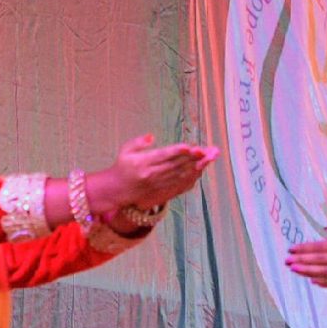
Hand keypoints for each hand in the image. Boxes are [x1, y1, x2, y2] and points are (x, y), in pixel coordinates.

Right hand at [88, 135, 220, 218]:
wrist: (117, 191)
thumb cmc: (122, 167)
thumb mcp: (125, 151)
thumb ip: (138, 142)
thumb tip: (152, 136)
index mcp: (143, 163)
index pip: (163, 156)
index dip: (178, 151)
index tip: (190, 146)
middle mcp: (152, 174)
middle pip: (176, 165)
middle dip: (193, 158)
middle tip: (207, 150)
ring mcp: (158, 184)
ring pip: (181, 175)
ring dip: (196, 167)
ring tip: (209, 158)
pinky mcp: (163, 191)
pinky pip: (180, 184)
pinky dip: (191, 177)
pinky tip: (200, 170)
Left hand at [285, 218, 326, 292]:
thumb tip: (324, 230)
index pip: (321, 247)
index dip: (304, 248)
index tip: (291, 248)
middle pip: (320, 262)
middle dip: (301, 261)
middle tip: (286, 261)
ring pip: (326, 274)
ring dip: (308, 272)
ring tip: (294, 270)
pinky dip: (325, 283)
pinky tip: (313, 281)